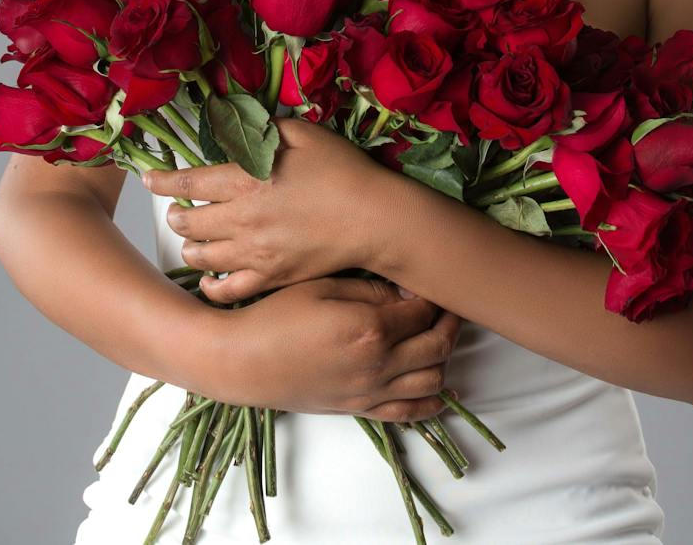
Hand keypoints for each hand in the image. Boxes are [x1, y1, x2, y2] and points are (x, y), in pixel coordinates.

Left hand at [142, 116, 402, 301]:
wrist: (374, 219)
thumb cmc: (343, 171)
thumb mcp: (304, 134)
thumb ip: (267, 129)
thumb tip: (244, 129)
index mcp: (247, 180)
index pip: (191, 181)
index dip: (164, 181)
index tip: (149, 179)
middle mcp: (243, 219)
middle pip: (190, 221)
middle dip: (176, 215)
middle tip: (175, 211)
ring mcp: (255, 253)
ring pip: (203, 256)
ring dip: (190, 246)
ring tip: (191, 239)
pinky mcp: (272, 277)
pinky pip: (229, 291)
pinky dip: (212, 288)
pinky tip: (210, 281)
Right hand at [204, 275, 463, 419]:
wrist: (242, 361)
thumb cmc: (277, 315)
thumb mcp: (323, 286)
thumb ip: (370, 289)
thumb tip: (407, 293)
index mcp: (370, 329)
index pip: (424, 311)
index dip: (433, 295)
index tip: (428, 280)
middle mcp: (378, 365)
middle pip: (438, 346)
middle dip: (449, 323)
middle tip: (445, 305)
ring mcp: (370, 392)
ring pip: (433, 382)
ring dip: (444, 358)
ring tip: (436, 336)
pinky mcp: (359, 409)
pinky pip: (409, 413)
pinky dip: (430, 400)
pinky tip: (434, 385)